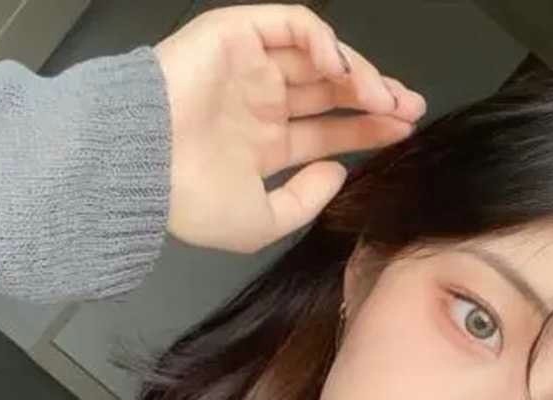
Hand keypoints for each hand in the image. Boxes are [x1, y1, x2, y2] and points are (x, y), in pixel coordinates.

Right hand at [153, 4, 425, 253]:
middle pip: (330, 93)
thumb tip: (339, 172)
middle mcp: (260, 104)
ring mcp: (250, 69)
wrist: (142, 168)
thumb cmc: (190, 201)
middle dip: (374, 98)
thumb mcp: (261, 222)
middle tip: (410, 108)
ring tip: (384, 96)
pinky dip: (321, 40)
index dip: (366, 130)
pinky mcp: (236, 35)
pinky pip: (290, 25)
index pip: (326, 132)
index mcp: (264, 145)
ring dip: (356, 72)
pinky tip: (342, 67)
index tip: (402, 132)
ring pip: (318, 58)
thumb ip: (304, 201)